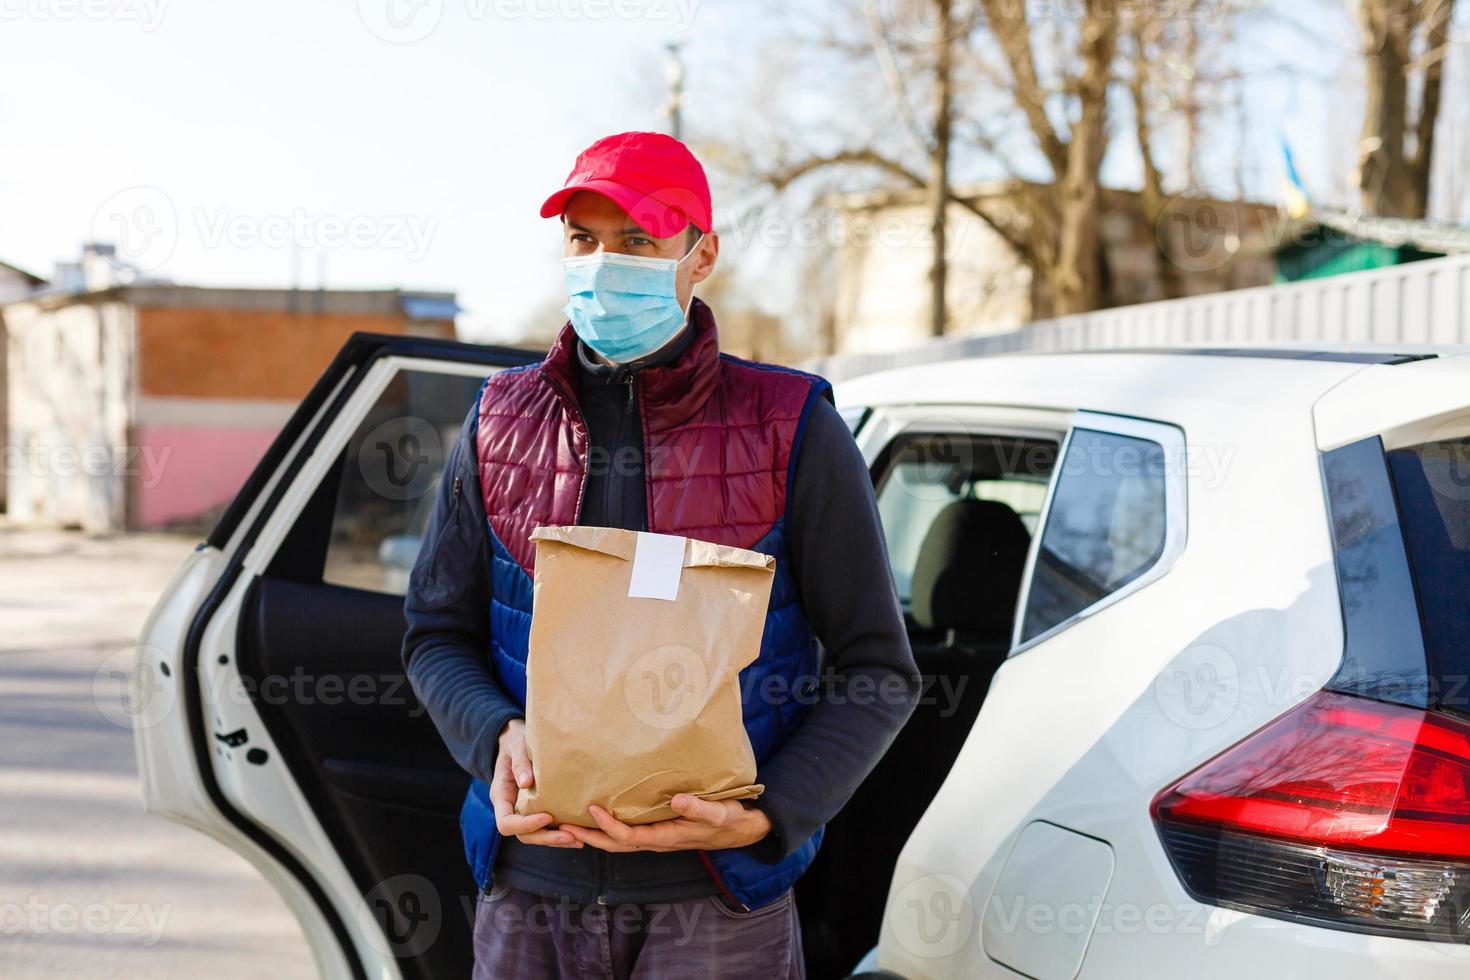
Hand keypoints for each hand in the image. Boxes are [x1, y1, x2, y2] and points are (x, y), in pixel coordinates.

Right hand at [489, 719, 580, 847]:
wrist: (518, 740)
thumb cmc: (516, 742)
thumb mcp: (516, 747)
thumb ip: (520, 763)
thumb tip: (526, 783)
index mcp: (501, 796)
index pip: (506, 823)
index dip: (525, 824)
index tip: (547, 816)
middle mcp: (511, 808)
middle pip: (523, 835)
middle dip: (546, 837)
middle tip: (570, 836)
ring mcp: (524, 811)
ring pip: (535, 836)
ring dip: (556, 840)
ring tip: (579, 840)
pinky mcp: (537, 810)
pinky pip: (546, 828)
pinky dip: (561, 833)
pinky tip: (579, 834)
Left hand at [561, 796, 771, 852]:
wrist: (739, 830)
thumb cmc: (728, 819)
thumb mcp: (719, 812)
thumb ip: (699, 808)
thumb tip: (675, 800)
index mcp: (666, 837)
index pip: (629, 837)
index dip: (608, 826)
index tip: (591, 809)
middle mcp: (656, 841)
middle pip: (614, 845)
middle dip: (587, 837)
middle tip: (561, 825)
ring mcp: (655, 838)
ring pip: (617, 842)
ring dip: (593, 835)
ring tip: (569, 823)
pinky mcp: (656, 831)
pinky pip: (625, 834)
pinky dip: (607, 829)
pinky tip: (597, 817)